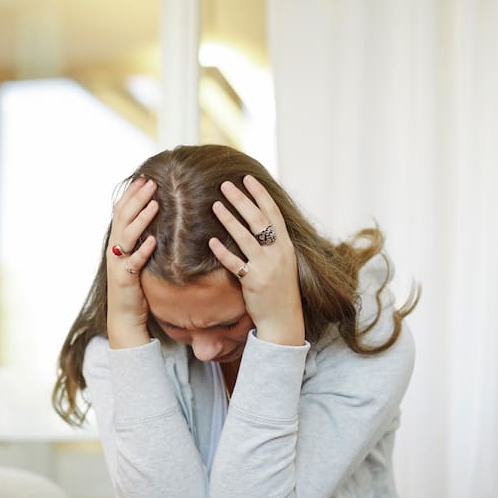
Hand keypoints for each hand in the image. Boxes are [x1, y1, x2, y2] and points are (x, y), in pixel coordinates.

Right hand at [107, 177, 158, 348]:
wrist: (124, 317)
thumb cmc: (135, 287)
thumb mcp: (136, 258)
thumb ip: (141, 240)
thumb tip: (157, 220)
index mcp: (116, 241)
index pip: (121, 211)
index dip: (131, 194)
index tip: (144, 177)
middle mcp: (114, 249)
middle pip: (123, 217)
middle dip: (137, 198)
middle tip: (152, 182)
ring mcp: (118, 264)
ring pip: (127, 235)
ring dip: (141, 218)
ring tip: (155, 203)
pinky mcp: (125, 279)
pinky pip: (134, 262)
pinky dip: (143, 250)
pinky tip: (154, 241)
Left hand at [209, 175, 304, 345]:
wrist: (283, 320)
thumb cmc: (280, 290)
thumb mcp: (283, 262)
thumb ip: (272, 242)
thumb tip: (258, 221)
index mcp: (286, 245)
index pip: (273, 212)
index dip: (260, 194)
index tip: (247, 178)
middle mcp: (278, 253)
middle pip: (258, 219)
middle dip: (241, 200)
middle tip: (225, 185)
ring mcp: (266, 267)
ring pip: (245, 237)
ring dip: (229, 219)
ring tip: (214, 204)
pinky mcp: (253, 282)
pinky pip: (235, 263)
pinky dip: (223, 251)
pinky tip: (210, 241)